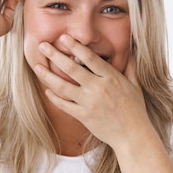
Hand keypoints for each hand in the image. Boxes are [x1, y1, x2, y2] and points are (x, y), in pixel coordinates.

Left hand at [34, 34, 152, 149]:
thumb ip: (130, 67)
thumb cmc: (134, 109)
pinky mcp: (83, 116)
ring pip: (63, 86)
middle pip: (72, 68)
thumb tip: (130, 51)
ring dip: (48, 76)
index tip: (64, 37)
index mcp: (111, 78)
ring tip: (37, 66)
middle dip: (55, 55)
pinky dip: (54, 97)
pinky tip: (47, 90)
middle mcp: (98, 88)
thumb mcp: (135, 85)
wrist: (132, 135)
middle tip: (42, 46)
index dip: (76, 46)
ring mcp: (89, 103)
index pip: (90, 58)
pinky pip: (64, 105)